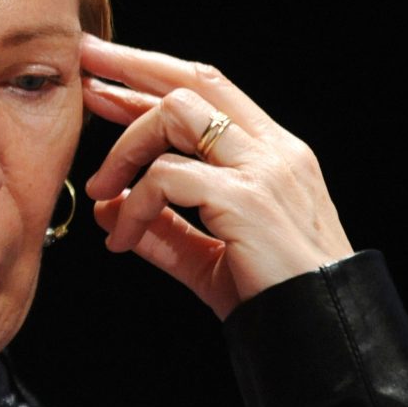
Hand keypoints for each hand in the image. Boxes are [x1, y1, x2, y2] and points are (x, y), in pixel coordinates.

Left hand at [81, 35, 351, 318]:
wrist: (322, 339)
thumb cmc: (273, 296)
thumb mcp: (210, 255)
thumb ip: (164, 228)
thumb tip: (107, 209)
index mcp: (272, 153)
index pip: (208, 89)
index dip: (153, 73)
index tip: (106, 71)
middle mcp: (273, 150)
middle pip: (192, 82)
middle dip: (132, 68)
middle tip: (86, 67)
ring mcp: (262, 170)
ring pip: (175, 113)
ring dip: (125, 147)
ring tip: (100, 187)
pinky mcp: (246, 200)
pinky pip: (166, 178)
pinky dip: (133, 205)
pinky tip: (120, 238)